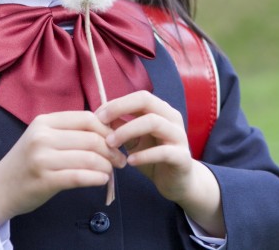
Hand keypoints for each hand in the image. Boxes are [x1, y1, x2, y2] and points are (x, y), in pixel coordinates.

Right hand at [0, 111, 126, 225]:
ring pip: (88, 157)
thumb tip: (109, 130)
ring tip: (111, 171)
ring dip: (107, 165)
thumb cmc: (27, 162)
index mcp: (45, 122)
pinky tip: (102, 180)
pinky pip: (79, 176)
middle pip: (91, 138)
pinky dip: (97, 178)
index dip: (107, 129)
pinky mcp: (44, 180)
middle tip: (120, 159)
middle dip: (112, 150)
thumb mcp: (44, 138)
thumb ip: (70, 132)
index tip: (117, 140)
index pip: (86, 118)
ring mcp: (42, 158)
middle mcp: (43, 137)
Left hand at [96, 92, 224, 236]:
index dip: (116, 103)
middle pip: (147, 100)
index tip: (96, 116)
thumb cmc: (154, 158)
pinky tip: (130, 162)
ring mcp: (179, 136)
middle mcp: (172, 118)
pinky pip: (163, 152)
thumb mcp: (134, 141)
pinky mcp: (182, 157)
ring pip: (154, 122)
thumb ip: (121, 128)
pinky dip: (144, 155)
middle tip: (101, 122)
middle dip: (120, 108)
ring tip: (111, 143)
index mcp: (161, 111)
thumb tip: (99, 117)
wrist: (178, 182)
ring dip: (128, 130)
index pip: (139, 97)